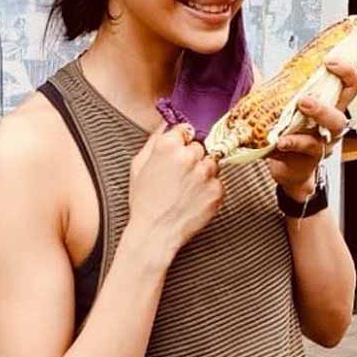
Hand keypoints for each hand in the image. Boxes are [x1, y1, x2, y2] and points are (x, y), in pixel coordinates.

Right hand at [128, 122, 222, 254]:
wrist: (155, 233)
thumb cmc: (144, 201)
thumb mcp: (139, 165)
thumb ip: (154, 139)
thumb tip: (167, 123)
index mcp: (168, 146)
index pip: (185, 129)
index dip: (180, 142)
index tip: (176, 153)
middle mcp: (190, 156)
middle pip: (199, 146)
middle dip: (192, 157)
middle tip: (179, 175)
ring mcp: (206, 173)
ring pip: (211, 162)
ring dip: (202, 171)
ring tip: (186, 188)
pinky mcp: (217, 190)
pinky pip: (218, 181)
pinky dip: (209, 188)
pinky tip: (193, 198)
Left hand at [267, 59, 356, 202]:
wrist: (288, 167)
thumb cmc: (290, 131)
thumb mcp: (289, 106)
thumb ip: (283, 87)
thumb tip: (259, 67)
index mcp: (330, 106)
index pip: (351, 85)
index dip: (347, 71)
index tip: (331, 61)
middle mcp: (331, 125)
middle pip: (341, 113)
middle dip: (325, 104)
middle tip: (304, 99)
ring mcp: (323, 143)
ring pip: (330, 131)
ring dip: (315, 119)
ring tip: (297, 111)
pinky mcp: (310, 159)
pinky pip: (306, 150)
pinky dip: (292, 143)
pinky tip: (280, 141)